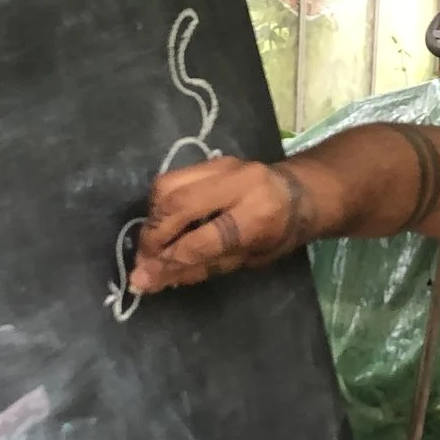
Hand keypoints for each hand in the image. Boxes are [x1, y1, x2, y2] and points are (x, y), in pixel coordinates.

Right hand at [127, 155, 317, 294]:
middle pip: (179, 205)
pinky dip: (159, 205)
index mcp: (258, 213)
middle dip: (153, 237)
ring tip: (150, 245)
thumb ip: (204, 266)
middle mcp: (238, 182)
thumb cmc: (278, 234)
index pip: (204, 238)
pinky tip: (161, 225)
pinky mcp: (210, 160)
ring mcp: (222, 165)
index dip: (170, 260)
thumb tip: (155, 279)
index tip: (143, 279)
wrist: (298, 191)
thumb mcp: (249, 259)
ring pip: (168, 186)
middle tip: (141, 262)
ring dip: (151, 219)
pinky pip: (172, 179)